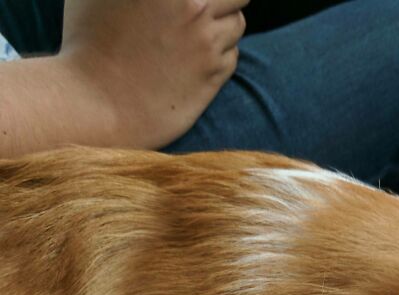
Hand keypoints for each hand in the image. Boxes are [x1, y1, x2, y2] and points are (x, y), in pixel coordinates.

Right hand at [60, 0, 248, 148]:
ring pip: (237, 24)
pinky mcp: (212, 73)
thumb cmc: (86, 42)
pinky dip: (220, 57)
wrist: (94, 104)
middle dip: (222, 2)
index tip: (195, 6)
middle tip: (199, 16)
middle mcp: (193, 2)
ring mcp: (205, 39)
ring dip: (222, 28)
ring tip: (193, 41)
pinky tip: (193, 65)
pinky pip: (232, 56)